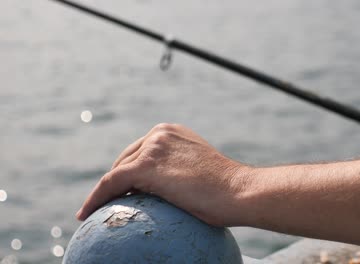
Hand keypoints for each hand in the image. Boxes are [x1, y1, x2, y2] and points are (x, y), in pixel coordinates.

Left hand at [76, 123, 250, 225]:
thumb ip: (180, 170)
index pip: (141, 152)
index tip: (121, 191)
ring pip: (116, 172)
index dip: (127, 171)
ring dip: (105, 192)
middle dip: (116, 181)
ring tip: (94, 209)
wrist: (238, 190)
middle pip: (126, 159)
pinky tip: (85, 214)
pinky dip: (95, 199)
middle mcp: (159, 134)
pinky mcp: (146, 166)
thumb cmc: (227, 189)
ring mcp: (152, 147)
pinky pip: (110, 184)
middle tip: (108, 202)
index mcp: (172, 133)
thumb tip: (171, 189)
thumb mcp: (200, 171)